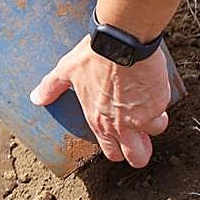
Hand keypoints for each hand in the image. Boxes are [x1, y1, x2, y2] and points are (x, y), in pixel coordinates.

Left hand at [30, 36, 171, 167]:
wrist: (120, 42)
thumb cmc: (93, 55)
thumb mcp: (66, 71)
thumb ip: (50, 88)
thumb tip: (35, 98)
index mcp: (98, 121)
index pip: (112, 153)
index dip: (116, 150)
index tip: (118, 140)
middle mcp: (121, 124)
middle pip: (138, 157)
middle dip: (140, 152)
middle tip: (140, 138)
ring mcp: (143, 115)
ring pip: (156, 131)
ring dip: (153, 122)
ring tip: (145, 106)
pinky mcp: (160, 103)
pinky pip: (164, 110)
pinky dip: (160, 103)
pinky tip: (151, 90)